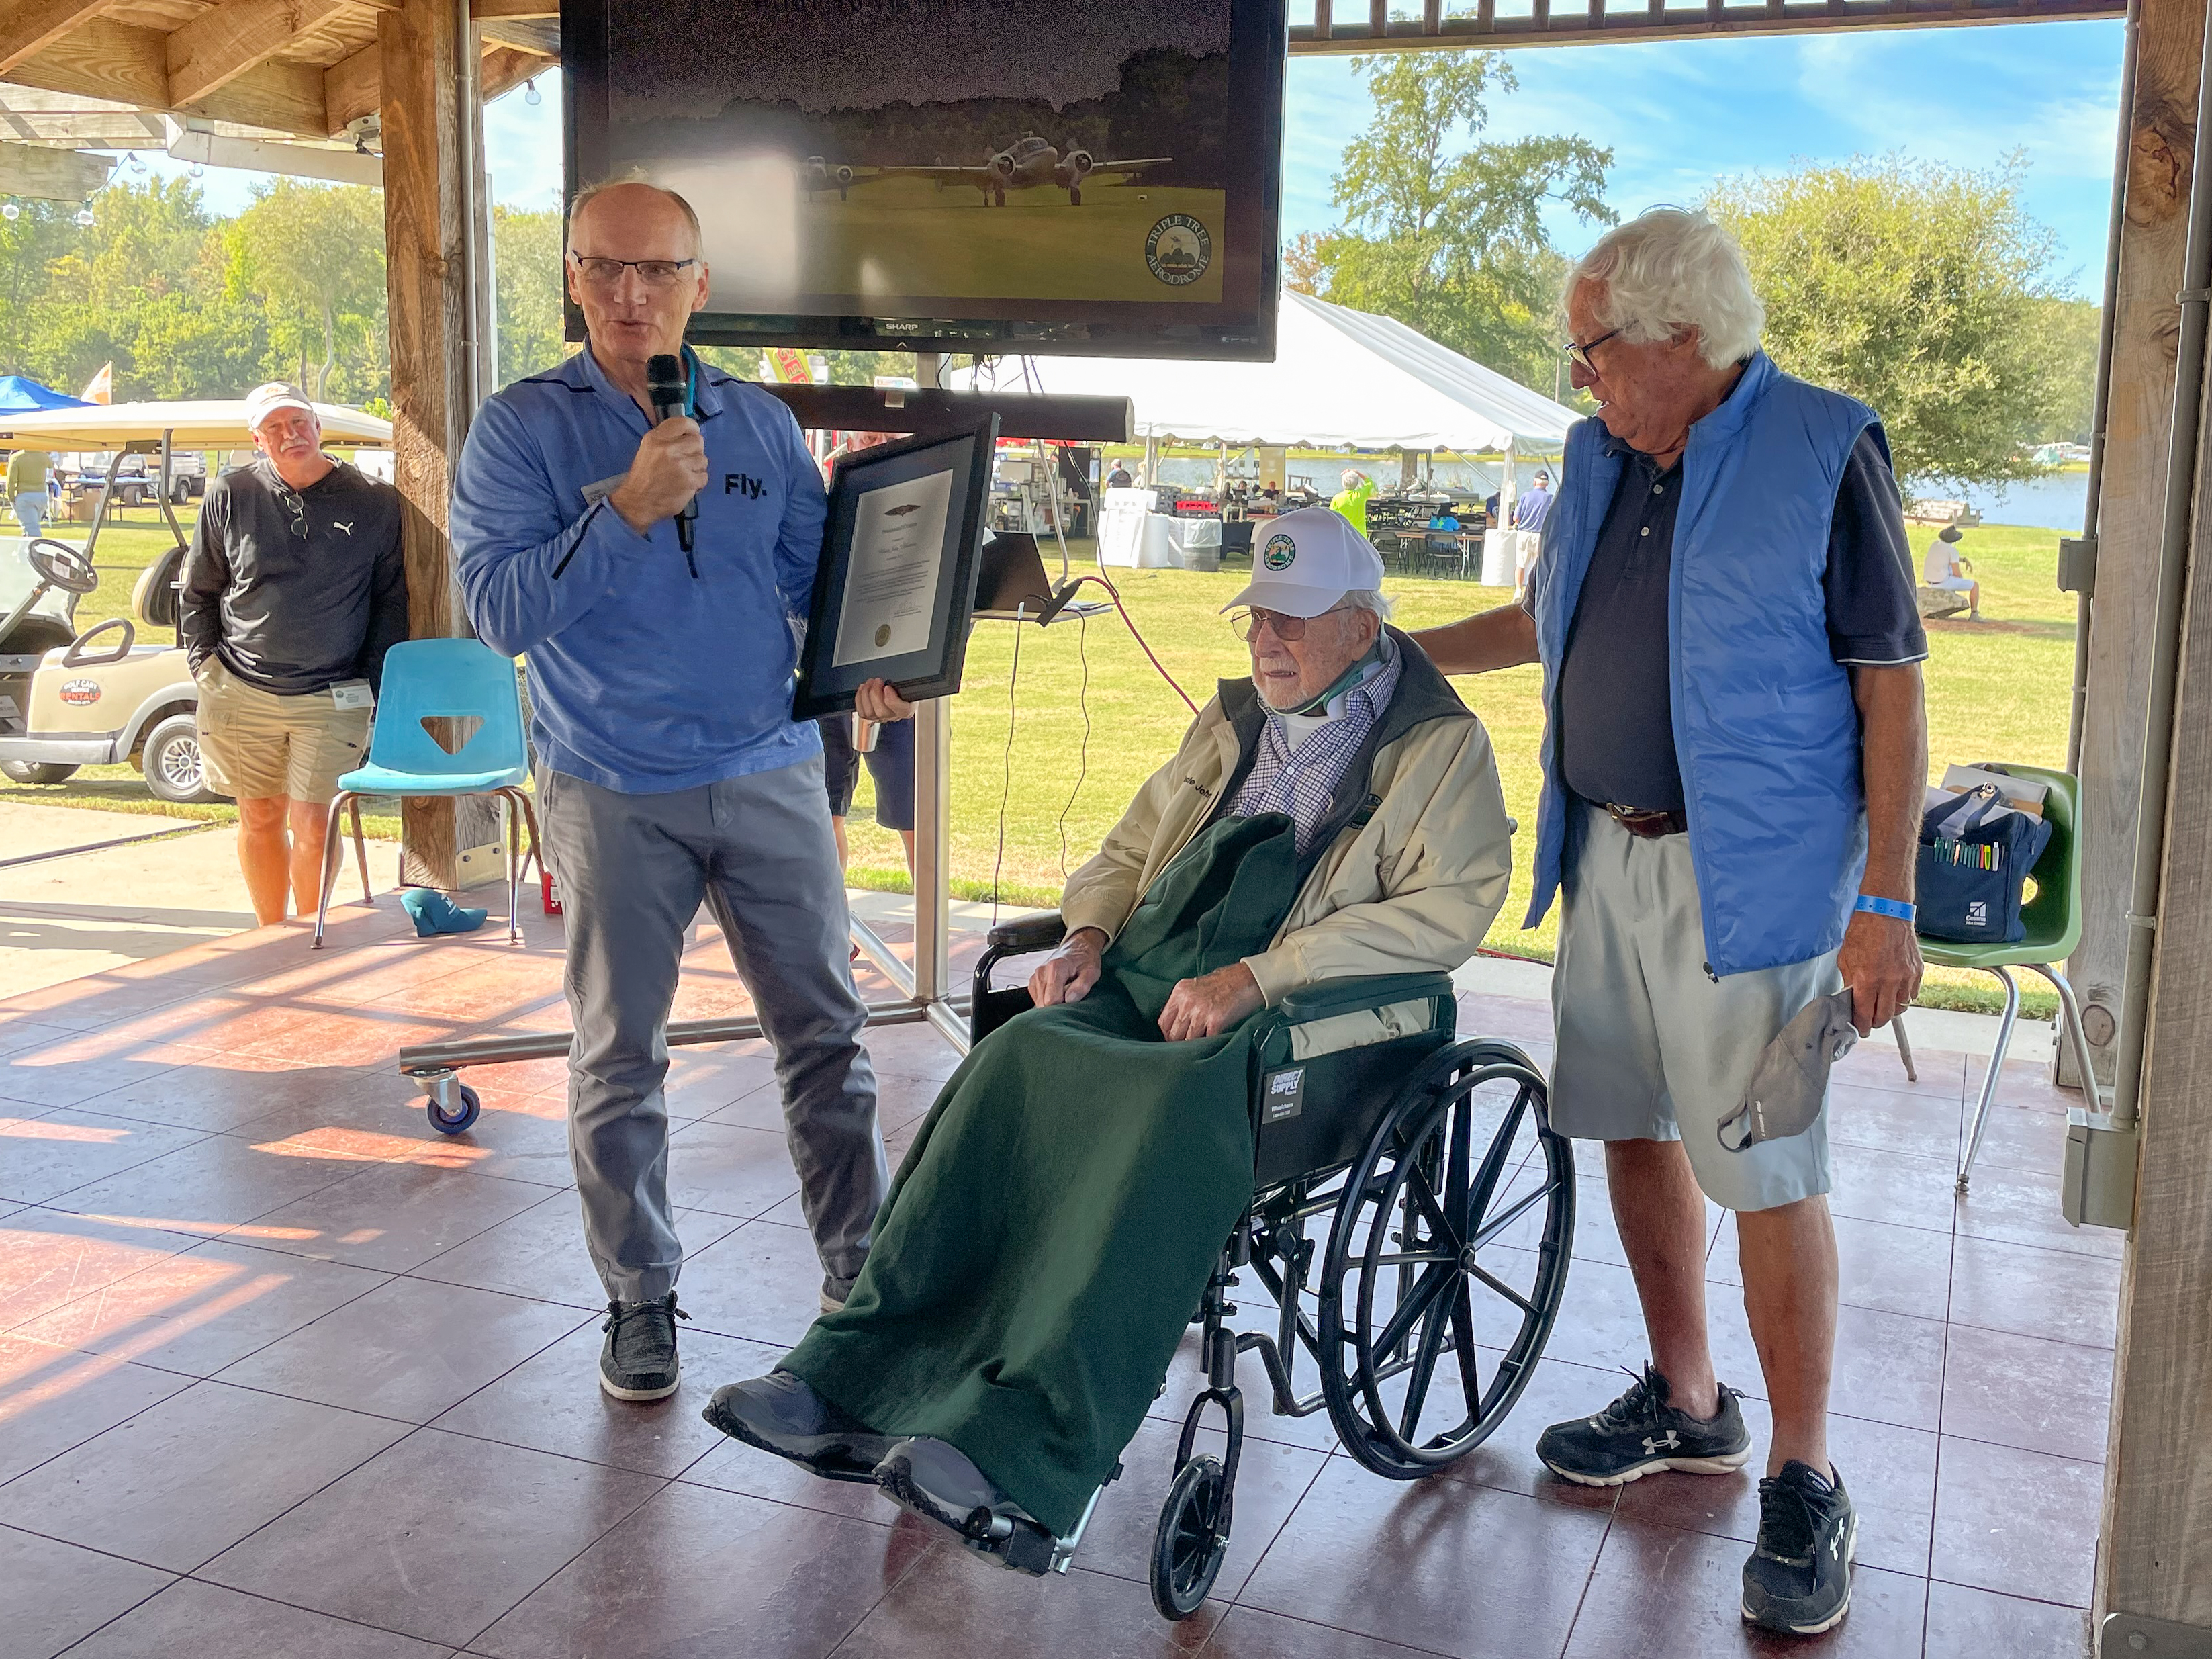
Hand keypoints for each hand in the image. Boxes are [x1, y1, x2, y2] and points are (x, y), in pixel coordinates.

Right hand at [608, 417, 708, 532]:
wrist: (637, 502)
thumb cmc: (644, 476)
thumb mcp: (648, 449)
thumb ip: (667, 439)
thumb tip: (689, 434)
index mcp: (656, 438)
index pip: (683, 422)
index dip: (693, 429)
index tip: (693, 435)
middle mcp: (668, 448)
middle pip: (698, 441)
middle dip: (696, 451)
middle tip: (687, 460)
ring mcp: (680, 465)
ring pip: (703, 460)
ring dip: (697, 468)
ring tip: (685, 474)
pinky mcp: (689, 481)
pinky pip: (704, 476)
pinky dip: (698, 482)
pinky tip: (687, 485)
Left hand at [854, 678, 914, 721]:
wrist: (899, 691)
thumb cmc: (902, 687)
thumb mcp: (906, 683)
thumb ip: (902, 683)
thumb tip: (892, 680)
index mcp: (907, 709)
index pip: (902, 711)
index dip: (892, 700)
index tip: (887, 688)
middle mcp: (894, 716)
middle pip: (882, 712)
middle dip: (875, 693)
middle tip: (877, 681)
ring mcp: (881, 718)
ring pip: (869, 713)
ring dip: (866, 694)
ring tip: (869, 683)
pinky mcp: (871, 716)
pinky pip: (862, 712)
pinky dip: (859, 699)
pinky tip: (863, 689)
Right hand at [1029, 927, 1106, 1006]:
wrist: (1078, 947)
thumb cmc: (1085, 959)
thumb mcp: (1092, 972)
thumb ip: (1082, 986)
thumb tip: (1069, 1000)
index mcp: (1055, 968)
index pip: (1051, 1000)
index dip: (1063, 1006)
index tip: (1072, 1001)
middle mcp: (1041, 971)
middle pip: (1043, 1004)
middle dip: (1057, 1006)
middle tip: (1070, 997)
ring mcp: (1035, 976)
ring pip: (1039, 1003)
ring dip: (1052, 1003)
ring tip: (1064, 992)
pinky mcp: (1033, 982)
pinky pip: (1037, 1000)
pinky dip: (1047, 1000)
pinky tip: (1058, 992)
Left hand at [1158, 963, 1263, 1041]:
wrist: (1249, 978)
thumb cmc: (1226, 982)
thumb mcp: (1197, 986)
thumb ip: (1185, 1002)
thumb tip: (1177, 1024)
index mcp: (1180, 991)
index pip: (1163, 1021)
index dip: (1168, 1034)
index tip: (1175, 1040)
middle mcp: (1187, 1001)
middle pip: (1174, 1033)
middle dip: (1180, 1042)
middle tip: (1189, 1046)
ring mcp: (1201, 1011)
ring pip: (1188, 1040)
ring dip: (1195, 1045)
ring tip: (1201, 1046)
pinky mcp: (1215, 1020)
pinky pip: (1206, 1040)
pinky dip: (1209, 1044)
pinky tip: (1213, 1041)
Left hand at [1837, 908, 1922, 1036]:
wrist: (1886, 913)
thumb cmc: (1864, 931)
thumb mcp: (1846, 958)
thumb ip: (1850, 982)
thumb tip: (1851, 1000)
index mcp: (1867, 979)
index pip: (1864, 1014)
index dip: (1861, 1026)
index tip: (1860, 1030)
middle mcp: (1889, 981)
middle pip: (1884, 1016)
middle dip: (1875, 1022)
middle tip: (1869, 1020)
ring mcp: (1906, 977)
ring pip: (1900, 1007)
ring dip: (1890, 1009)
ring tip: (1882, 1004)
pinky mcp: (1917, 971)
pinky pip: (1912, 994)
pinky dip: (1903, 997)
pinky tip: (1894, 991)